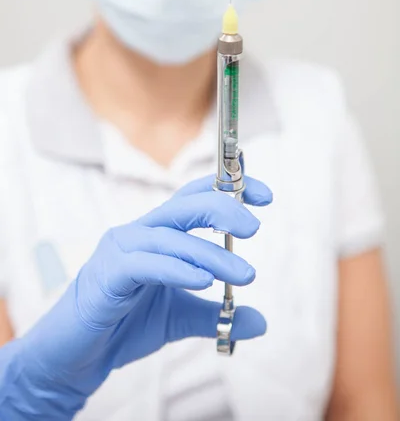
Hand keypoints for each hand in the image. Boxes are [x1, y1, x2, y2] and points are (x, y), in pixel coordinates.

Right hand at [0, 175, 271, 419]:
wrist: (80, 355)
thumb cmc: (126, 325)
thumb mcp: (181, 317)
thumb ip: (219, 315)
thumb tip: (261, 321)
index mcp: (159, 233)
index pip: (195, 197)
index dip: (229, 188)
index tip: (265, 195)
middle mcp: (140, 232)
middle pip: (184, 205)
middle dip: (222, 208)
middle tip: (255, 227)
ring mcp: (121, 249)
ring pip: (170, 237)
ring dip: (210, 254)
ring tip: (245, 275)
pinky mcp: (108, 273)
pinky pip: (146, 264)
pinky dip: (176, 269)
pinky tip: (203, 281)